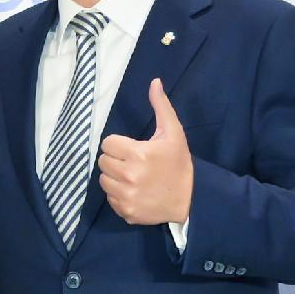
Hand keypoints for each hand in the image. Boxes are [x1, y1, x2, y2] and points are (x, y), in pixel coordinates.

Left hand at [95, 79, 195, 228]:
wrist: (191, 198)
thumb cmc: (179, 163)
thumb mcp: (174, 133)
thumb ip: (161, 106)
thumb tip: (154, 82)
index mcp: (137, 154)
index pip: (107, 144)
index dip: (119, 144)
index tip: (132, 149)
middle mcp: (128, 176)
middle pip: (103, 162)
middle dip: (115, 160)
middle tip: (132, 163)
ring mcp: (126, 196)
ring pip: (104, 181)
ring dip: (114, 177)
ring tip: (133, 177)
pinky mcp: (126, 212)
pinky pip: (110, 199)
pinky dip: (119, 195)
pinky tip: (134, 191)